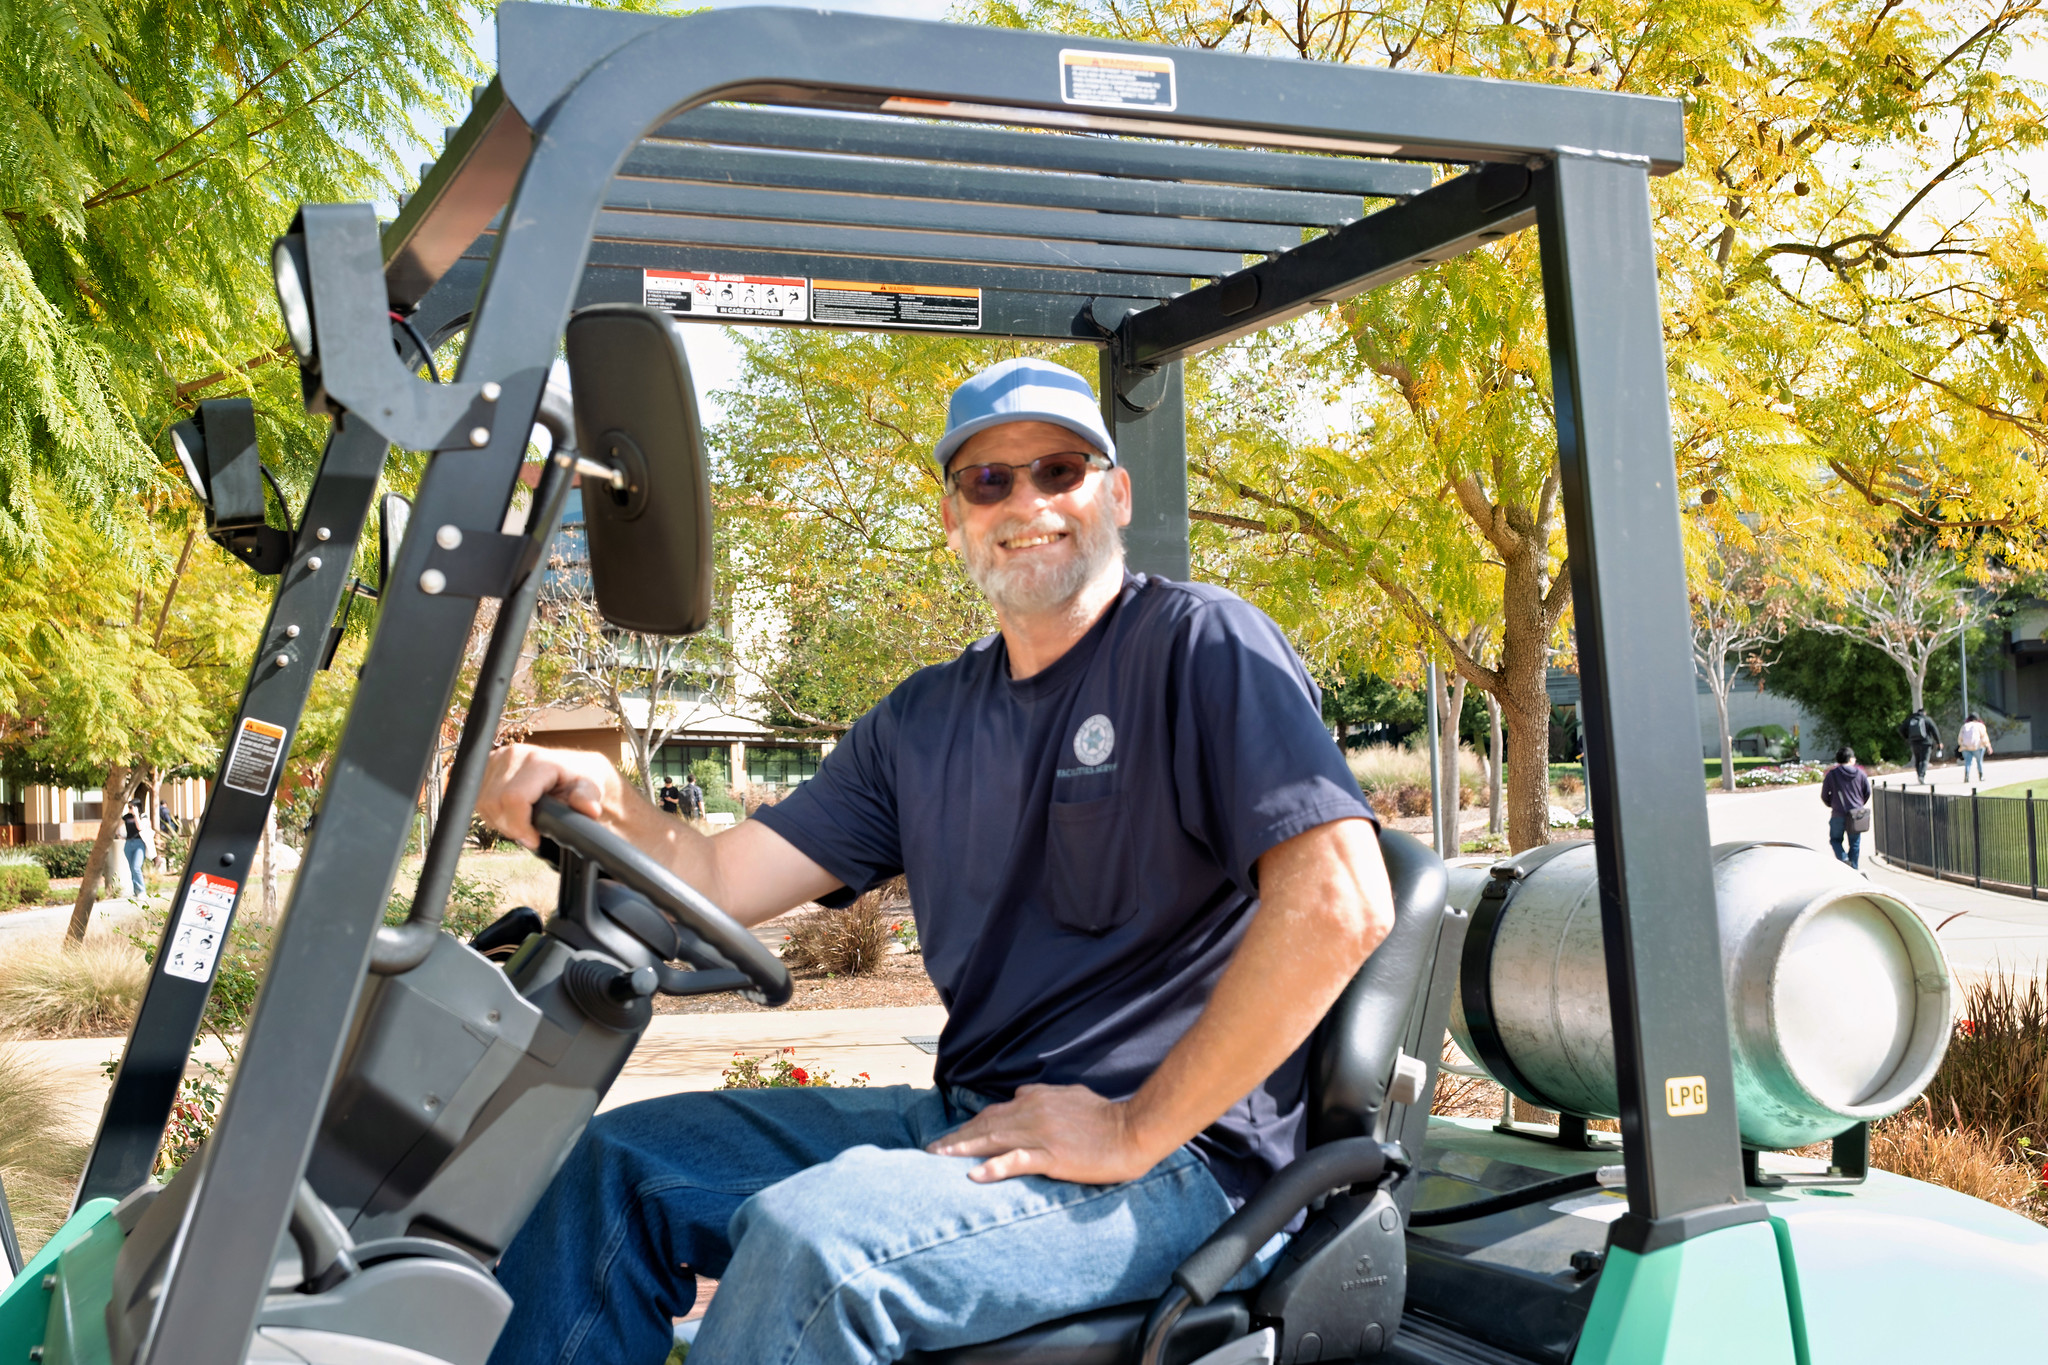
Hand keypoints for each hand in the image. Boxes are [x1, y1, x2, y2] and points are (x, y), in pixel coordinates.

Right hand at [476, 743, 627, 849]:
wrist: (572, 768)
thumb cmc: (581, 779)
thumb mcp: (591, 788)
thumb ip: (588, 799)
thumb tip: (589, 809)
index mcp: (537, 760)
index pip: (513, 799)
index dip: (520, 826)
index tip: (534, 839)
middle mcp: (512, 755)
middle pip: (494, 803)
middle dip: (511, 826)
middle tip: (530, 834)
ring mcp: (496, 758)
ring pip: (483, 803)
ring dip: (500, 820)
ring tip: (523, 822)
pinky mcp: (486, 764)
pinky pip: (477, 797)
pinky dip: (492, 812)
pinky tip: (511, 812)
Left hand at [927, 1084, 1158, 1184]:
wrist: (1132, 1130)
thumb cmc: (1104, 1116)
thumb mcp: (1070, 1095)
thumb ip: (1043, 1094)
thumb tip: (1022, 1092)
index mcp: (1036, 1098)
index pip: (992, 1112)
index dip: (968, 1125)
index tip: (949, 1136)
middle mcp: (1032, 1112)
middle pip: (985, 1125)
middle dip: (956, 1138)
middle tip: (931, 1151)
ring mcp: (1041, 1134)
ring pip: (993, 1140)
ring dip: (963, 1149)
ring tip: (939, 1159)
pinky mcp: (1052, 1155)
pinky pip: (1017, 1161)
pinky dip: (994, 1167)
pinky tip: (975, 1175)